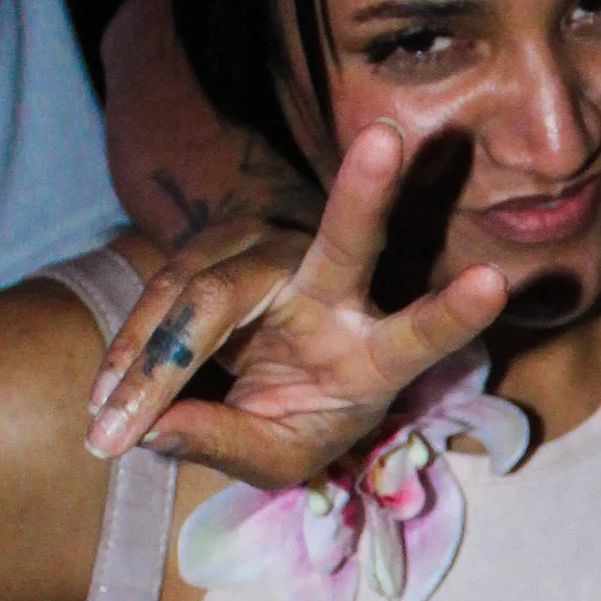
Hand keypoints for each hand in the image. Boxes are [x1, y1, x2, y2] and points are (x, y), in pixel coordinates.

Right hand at [84, 122, 508, 485]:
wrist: (247, 385)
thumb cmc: (285, 424)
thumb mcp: (270, 460)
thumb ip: (224, 444)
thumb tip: (153, 430)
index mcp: (373, 353)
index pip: (419, 334)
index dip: (453, 312)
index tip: (495, 283)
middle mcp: (336, 289)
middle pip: (346, 241)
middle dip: (365, 193)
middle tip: (388, 140)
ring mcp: (277, 254)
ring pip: (214, 288)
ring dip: (154, 354)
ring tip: (108, 419)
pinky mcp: (220, 242)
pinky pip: (165, 291)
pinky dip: (130, 346)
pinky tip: (105, 394)